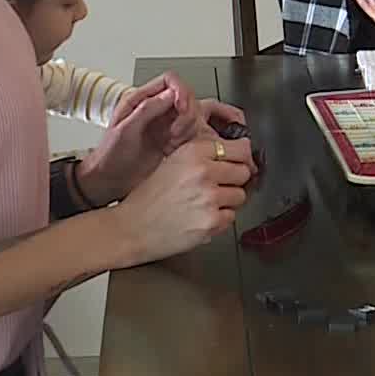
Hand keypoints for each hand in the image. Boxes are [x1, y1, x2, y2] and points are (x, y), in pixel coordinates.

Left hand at [77, 87, 184, 206]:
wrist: (110, 180)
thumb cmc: (110, 156)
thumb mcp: (125, 130)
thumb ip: (147, 109)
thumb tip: (170, 94)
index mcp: (140, 100)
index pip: (169, 80)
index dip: (181, 90)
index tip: (182, 107)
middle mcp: (155, 109)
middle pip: (185, 96)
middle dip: (187, 113)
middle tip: (176, 131)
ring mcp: (164, 124)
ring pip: (191, 114)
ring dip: (187, 128)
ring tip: (172, 141)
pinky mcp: (171, 139)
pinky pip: (190, 132)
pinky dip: (188, 140)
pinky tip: (173, 149)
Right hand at [110, 136, 255, 265]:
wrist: (131, 228)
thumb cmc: (148, 197)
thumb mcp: (173, 162)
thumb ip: (203, 156)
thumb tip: (236, 156)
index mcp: (193, 152)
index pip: (240, 148)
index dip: (241, 157)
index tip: (238, 162)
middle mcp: (203, 171)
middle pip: (244, 171)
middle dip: (234, 180)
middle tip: (219, 187)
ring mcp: (209, 197)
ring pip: (240, 195)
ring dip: (228, 201)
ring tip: (205, 204)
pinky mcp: (211, 222)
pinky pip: (231, 217)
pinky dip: (220, 220)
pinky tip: (200, 217)